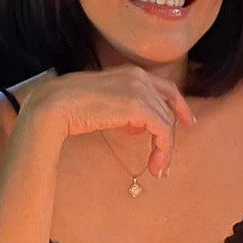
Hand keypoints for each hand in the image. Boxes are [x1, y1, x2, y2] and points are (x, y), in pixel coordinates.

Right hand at [21, 67, 194, 177]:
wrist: (54, 105)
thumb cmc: (70, 106)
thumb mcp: (103, 103)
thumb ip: (122, 108)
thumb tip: (137, 125)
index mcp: (129, 72)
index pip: (165, 87)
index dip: (179, 105)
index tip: (187, 121)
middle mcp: (138, 76)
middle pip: (169, 105)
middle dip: (173, 131)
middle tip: (170, 157)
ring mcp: (139, 90)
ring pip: (166, 122)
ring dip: (165, 149)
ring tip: (157, 169)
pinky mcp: (138, 107)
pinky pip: (162, 130)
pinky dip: (163, 150)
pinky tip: (155, 166)